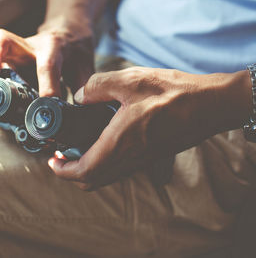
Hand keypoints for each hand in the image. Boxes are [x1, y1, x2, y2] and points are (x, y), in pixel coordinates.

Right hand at [0, 24, 93, 96]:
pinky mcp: (3, 56)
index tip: (46, 104)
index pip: (47, 64)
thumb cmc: (75, 53)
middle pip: (1, 40)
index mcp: (54, 47)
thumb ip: (84, 90)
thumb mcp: (85, 69)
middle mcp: (29, 44)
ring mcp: (13, 49)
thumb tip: (82, 115)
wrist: (66, 35)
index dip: (46, 85)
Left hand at [48, 67, 251, 189]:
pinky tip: (104, 142)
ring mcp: (141, 161)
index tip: (52, 160)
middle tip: (62, 155)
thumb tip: (81, 96)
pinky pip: (121, 170)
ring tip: (79, 149)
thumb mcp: (129, 80)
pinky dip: (105, 164)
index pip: (83, 171)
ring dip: (88, 169)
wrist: (209, 105)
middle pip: (92, 181)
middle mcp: (129, 159)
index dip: (62, 171)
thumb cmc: (171, 93)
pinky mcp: (151, 157)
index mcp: (118, 144)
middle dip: (72, 173)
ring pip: (107, 178)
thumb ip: (97, 86)